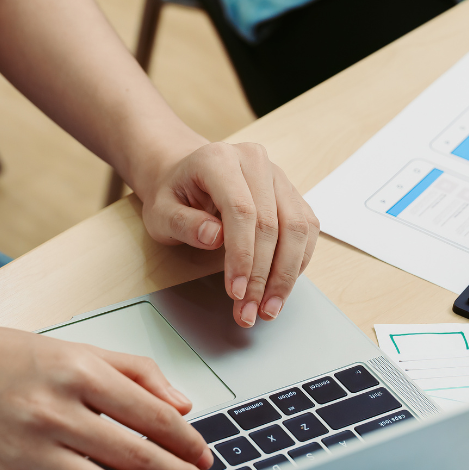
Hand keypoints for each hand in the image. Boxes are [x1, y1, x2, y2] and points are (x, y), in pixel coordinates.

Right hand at [0, 317, 212, 469]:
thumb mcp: (78, 347)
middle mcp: (56, 410)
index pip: (151, 414)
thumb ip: (135, 372)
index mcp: (80, 371)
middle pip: (133, 456)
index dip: (185, 441)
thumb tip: (181, 405)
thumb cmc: (8, 356)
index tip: (203, 455)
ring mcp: (28, 448)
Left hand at [137, 142, 319, 326]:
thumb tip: (214, 237)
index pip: (242, 210)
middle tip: (249, 310)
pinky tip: (281, 287)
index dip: (243, 256)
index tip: (236, 291)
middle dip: (264, 275)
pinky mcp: (291, 193)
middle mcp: (254, 161)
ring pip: (298, 227)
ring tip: (269, 308)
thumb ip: (184, 224)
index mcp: (219, 159)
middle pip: (273, 222)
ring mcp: (277, 176)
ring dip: (286, 274)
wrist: (187, 175)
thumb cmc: (174, 194)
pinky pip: (307, 228)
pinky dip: (297, 262)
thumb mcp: (161, 212)